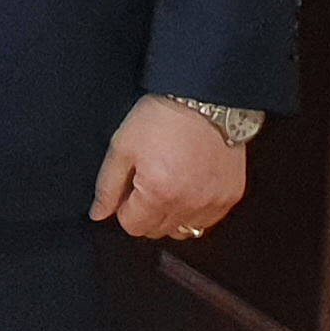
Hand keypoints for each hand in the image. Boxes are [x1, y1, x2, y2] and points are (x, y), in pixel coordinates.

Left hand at [92, 96, 250, 241]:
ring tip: (169, 184)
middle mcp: (189, 204)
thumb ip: (107, 186)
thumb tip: (99, 214)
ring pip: (183, 230)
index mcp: (158, 193)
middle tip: (146, 183)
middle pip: (157, 231)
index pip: (133, 227)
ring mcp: (213, 203)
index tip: (128, 190)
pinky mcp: (230, 196)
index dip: (124, 209)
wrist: (205, 99)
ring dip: (171, 215)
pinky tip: (188, 186)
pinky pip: (208, 221)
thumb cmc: (162, 118)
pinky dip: (195, 210)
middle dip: (145, 213)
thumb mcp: (122, 146)